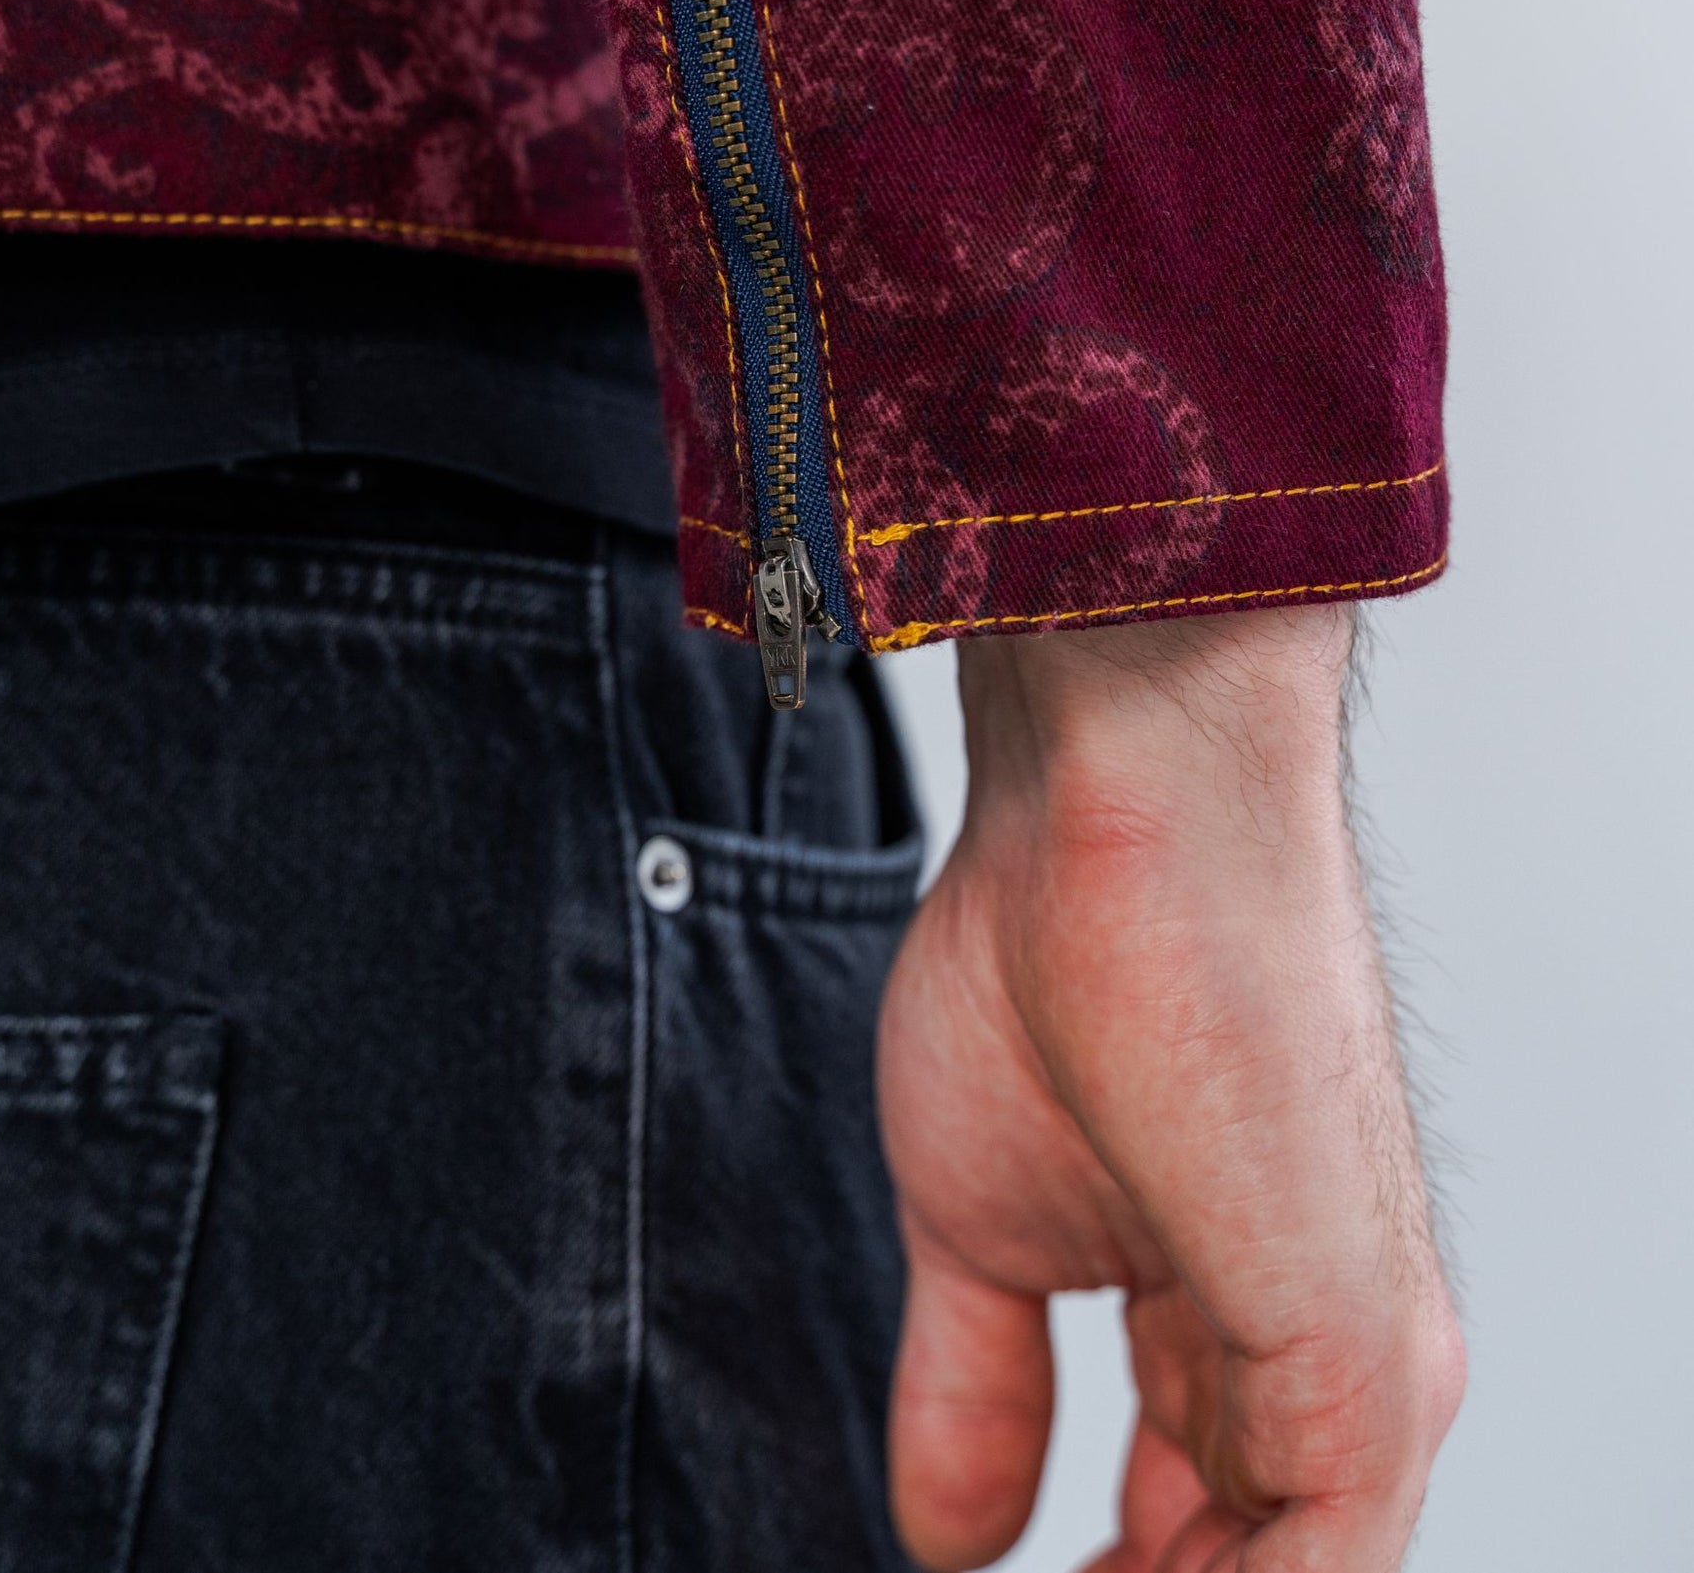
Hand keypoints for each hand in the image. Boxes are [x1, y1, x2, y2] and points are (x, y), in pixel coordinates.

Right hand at [877, 606, 1463, 1570]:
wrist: (1115, 815)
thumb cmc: (1052, 950)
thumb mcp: (973, 1222)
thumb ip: (976, 1384)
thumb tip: (948, 1539)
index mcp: (1237, 1305)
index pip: (1196, 1517)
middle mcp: (1319, 1345)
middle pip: (1241, 1558)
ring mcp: (1355, 1360)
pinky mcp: (1366, 1361)